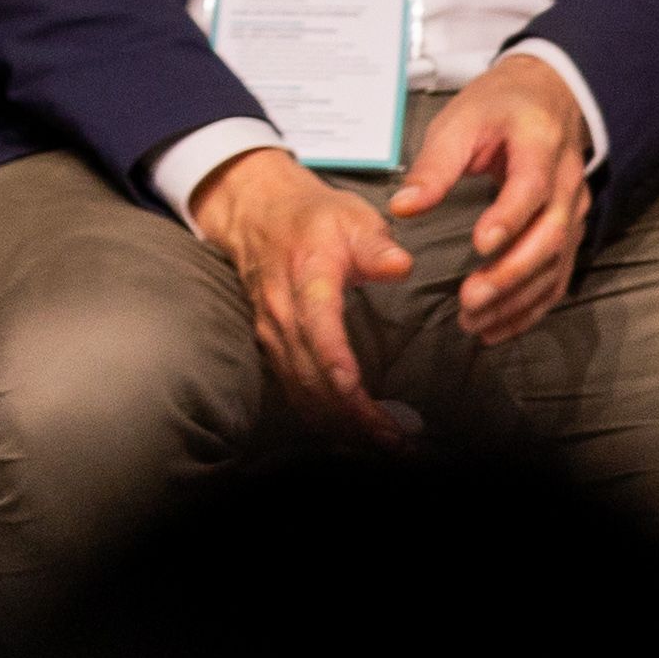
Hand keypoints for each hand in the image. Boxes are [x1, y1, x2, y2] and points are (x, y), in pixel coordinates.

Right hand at [185, 145, 413, 441]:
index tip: (354, 389)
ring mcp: (274, 334)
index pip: (316, 326)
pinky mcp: (273, 347)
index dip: (333, 360)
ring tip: (385, 444)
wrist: (257, 212)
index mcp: (306, 278)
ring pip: (301, 389)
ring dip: (341, 423)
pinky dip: (323, 416)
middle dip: (352, 413)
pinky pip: (294, 389)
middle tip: (397, 441)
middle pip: (311, 372)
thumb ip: (377, 244)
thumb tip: (401, 266)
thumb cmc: (314, 217)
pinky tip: (352, 432)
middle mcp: (283, 313)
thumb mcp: (351, 216)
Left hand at [386, 51, 596, 348]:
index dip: (510, 217)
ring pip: (557, 263)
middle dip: (511, 272)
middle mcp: (568, 182)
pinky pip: (559, 276)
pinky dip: (532, 306)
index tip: (479, 245)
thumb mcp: (460, 120)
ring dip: (519, 298)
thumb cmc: (497, 107)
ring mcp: (576, 210)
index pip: (532, 186)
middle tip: (470, 299)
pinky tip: (499, 326)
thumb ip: (434, 166)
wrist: (546, 96)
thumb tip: (402, 208)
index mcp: (540, 144)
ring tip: (476, 323)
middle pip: (551, 234)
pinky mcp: (572, 231)